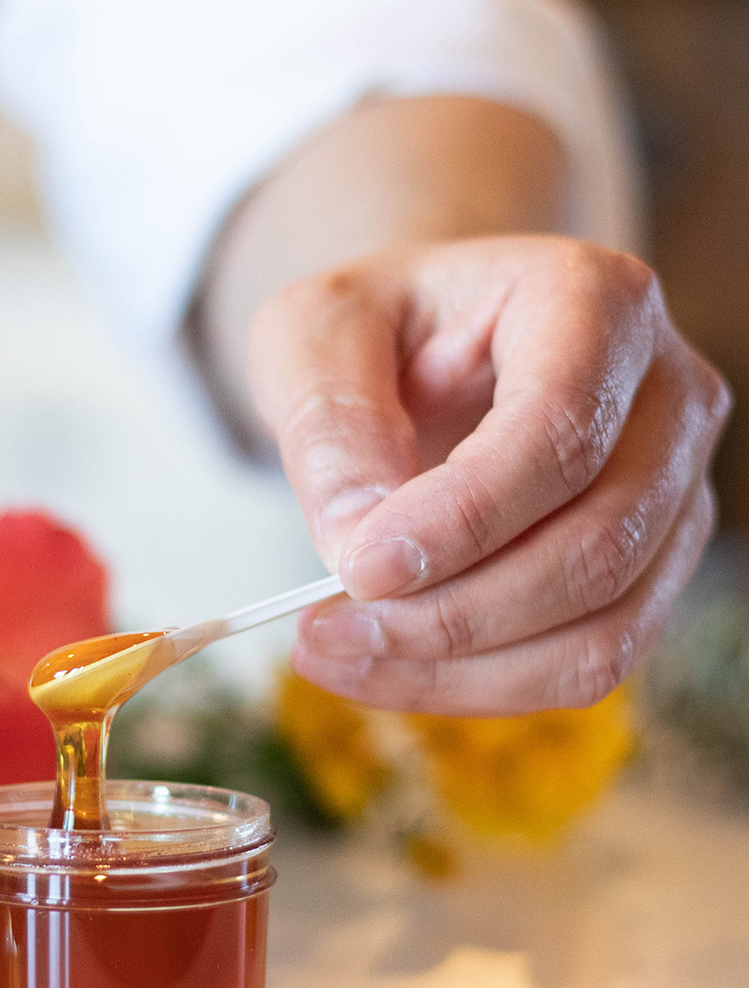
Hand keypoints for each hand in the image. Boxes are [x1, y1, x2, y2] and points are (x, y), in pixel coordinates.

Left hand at [250, 236, 730, 713]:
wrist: (416, 348)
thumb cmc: (373, 328)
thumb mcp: (314, 336)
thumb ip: (331, 423)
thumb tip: (355, 544)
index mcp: (592, 302)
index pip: (557, 431)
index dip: (462, 518)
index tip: (358, 570)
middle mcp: (665, 397)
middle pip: (597, 545)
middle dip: (451, 613)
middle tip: (323, 630)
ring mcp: (671, 491)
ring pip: (603, 628)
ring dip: (460, 668)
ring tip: (337, 653)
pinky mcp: (647, 568)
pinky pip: (584, 661)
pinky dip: (479, 685)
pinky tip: (388, 667)